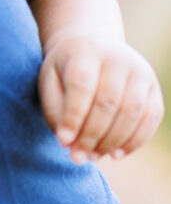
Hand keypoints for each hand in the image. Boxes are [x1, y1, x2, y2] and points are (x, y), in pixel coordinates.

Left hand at [39, 34, 164, 162]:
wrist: (93, 47)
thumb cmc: (67, 69)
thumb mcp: (50, 80)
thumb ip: (54, 108)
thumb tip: (67, 142)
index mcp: (86, 51)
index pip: (81, 85)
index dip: (73, 117)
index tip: (63, 141)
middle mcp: (116, 57)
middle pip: (108, 101)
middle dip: (91, 135)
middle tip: (77, 157)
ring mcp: (139, 70)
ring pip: (132, 112)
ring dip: (112, 141)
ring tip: (93, 156)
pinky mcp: (153, 87)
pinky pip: (151, 118)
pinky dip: (135, 141)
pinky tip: (115, 154)